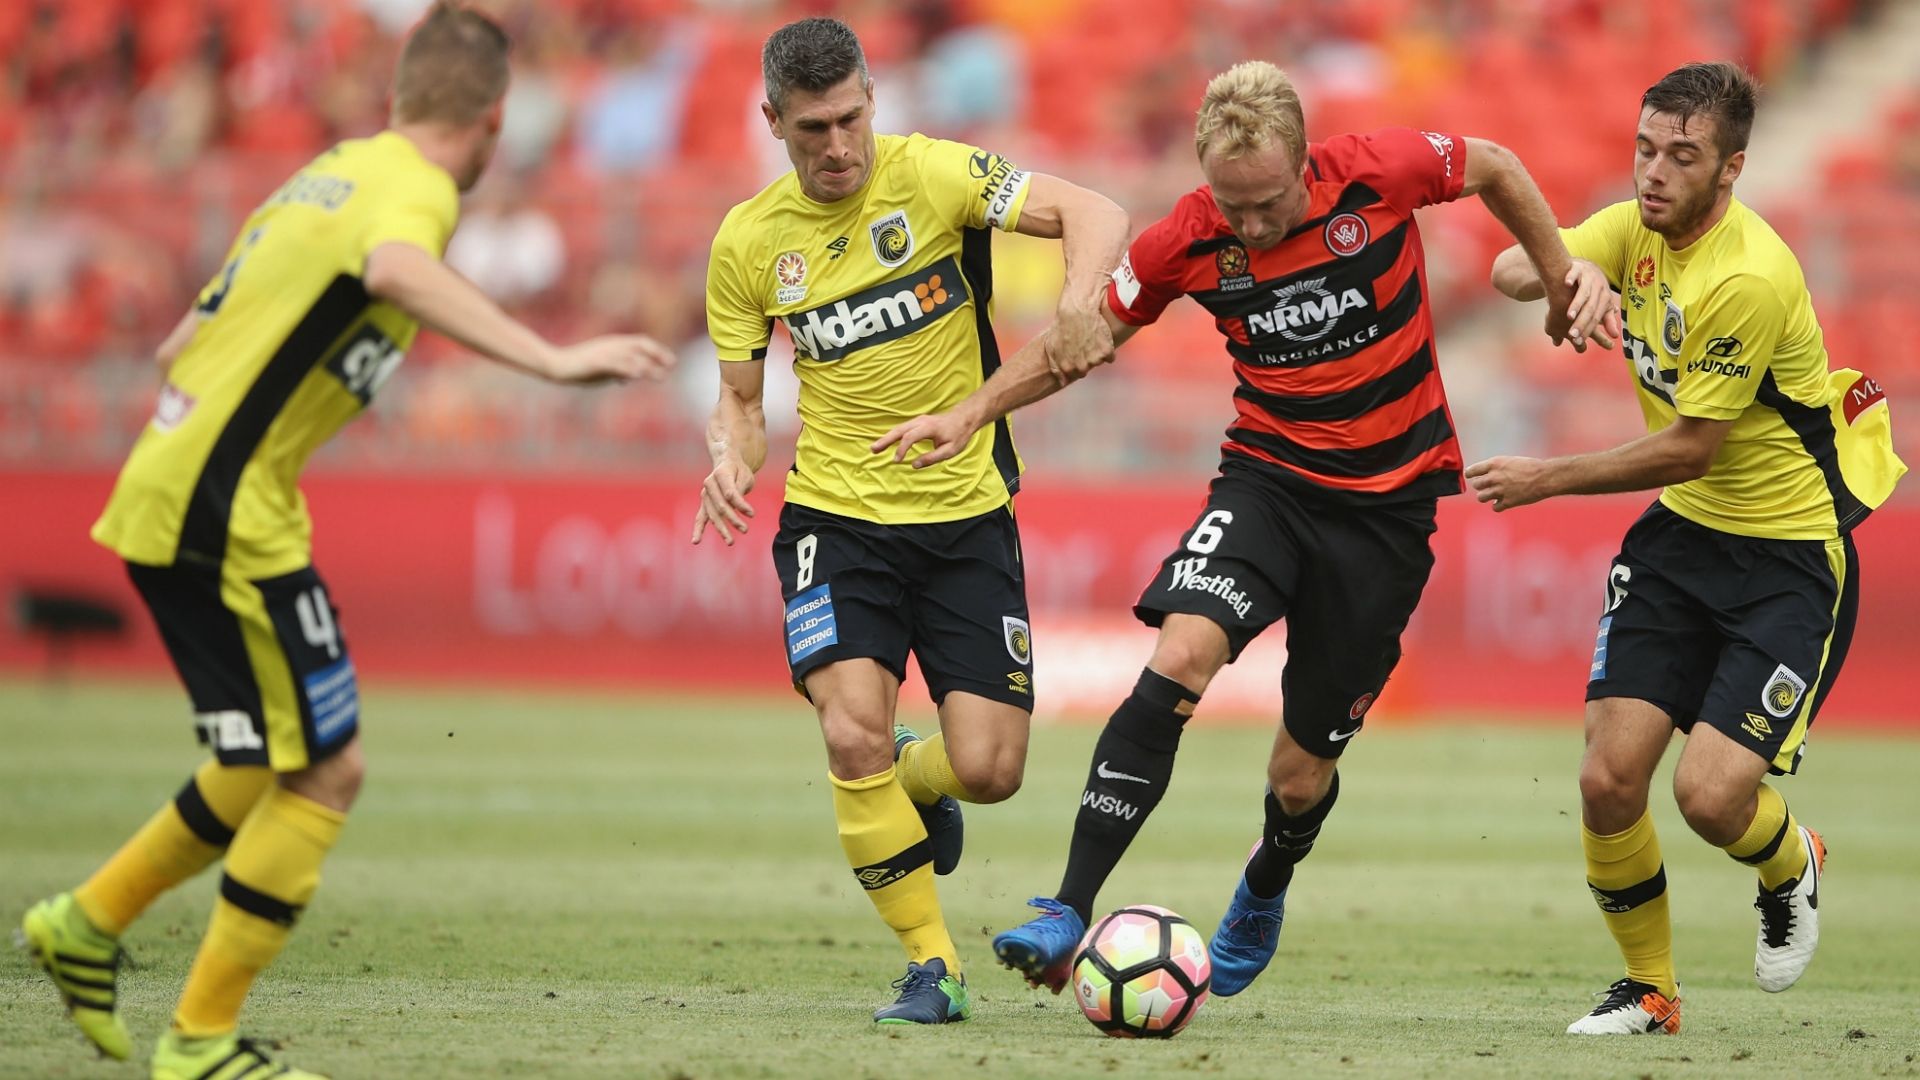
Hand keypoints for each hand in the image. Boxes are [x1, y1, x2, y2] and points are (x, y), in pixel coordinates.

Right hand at [551, 334, 676, 384]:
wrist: (558, 366)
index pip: (641, 343)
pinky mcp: (595, 362)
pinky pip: (614, 364)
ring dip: (647, 365)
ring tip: (661, 375)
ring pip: (630, 356)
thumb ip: (615, 372)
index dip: (657, 350)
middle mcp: (611, 345)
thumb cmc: (580, 368)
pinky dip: (626, 368)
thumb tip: (626, 380)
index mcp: (614, 345)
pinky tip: (637, 375)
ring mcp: (604, 353)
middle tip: (672, 364)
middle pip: (639, 346)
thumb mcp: (602, 370)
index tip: (671, 361)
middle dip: (657, 354)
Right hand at [691, 454, 755, 544]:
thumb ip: (740, 490)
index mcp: (720, 473)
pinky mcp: (704, 503)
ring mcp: (705, 494)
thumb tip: (740, 508)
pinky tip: (696, 541)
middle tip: (745, 530)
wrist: (726, 463)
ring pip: (712, 514)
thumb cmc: (739, 471)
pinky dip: (698, 529)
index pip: (729, 493)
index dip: (740, 504)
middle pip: (720, 506)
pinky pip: (700, 517)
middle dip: (732, 519)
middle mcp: (709, 484)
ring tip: (731, 542)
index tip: (752, 514)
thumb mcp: (745, 476)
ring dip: (721, 529)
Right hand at [870, 408, 977, 467]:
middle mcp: (921, 421)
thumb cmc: (958, 435)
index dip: (901, 449)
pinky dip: (893, 435)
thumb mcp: (950, 451)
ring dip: (886, 438)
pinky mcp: (917, 422)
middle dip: (885, 440)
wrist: (964, 418)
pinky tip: (886, 443)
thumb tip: (914, 465)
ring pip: (898, 428)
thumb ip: (932, 458)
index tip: (896, 461)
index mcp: (929, 427)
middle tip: (873, 449)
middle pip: (899, 430)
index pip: (910, 437)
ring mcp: (918, 420)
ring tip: (874, 448)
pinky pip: (902, 429)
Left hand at [1042, 306, 1114, 385]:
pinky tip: (1100, 338)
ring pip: (1098, 362)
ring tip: (1090, 338)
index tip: (1074, 350)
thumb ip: (1056, 367)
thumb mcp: (1052, 346)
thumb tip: (1062, 382)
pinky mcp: (1107, 351)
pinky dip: (1107, 350)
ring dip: (1096, 353)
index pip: (1075, 373)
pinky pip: (1110, 357)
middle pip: (1086, 369)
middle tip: (1082, 343)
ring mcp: (1094, 360)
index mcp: (1067, 367)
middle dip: (1085, 359)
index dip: (1075, 361)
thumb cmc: (1062, 325)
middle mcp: (1081, 366)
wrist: (1078, 308)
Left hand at [1465, 455, 1553, 510]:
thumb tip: (1485, 475)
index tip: (1472, 476)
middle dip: (1481, 486)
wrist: (1545, 477)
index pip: (1471, 471)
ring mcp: (1500, 490)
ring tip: (1495, 494)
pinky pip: (1495, 507)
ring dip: (1486, 496)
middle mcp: (1494, 477)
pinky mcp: (1508, 502)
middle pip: (1476, 485)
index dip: (1471, 475)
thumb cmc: (1530, 467)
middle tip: (1489, 486)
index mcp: (1494, 464)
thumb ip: (1496, 468)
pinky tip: (1504, 502)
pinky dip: (1498, 506)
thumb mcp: (1510, 461)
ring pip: (1481, 497)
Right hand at [1543, 260, 1619, 353]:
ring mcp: (1588, 277)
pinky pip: (1574, 272)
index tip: (1579, 342)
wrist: (1584, 266)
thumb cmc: (1593, 289)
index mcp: (1605, 298)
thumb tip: (1616, 336)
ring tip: (1569, 316)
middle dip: (1582, 322)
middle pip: (1591, 307)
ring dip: (1577, 304)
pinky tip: (1566, 283)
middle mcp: (1599, 287)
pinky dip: (1571, 277)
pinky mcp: (1578, 267)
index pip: (1597, 316)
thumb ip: (1607, 319)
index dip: (1588, 329)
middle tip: (1573, 335)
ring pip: (1584, 292)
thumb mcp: (1602, 303)